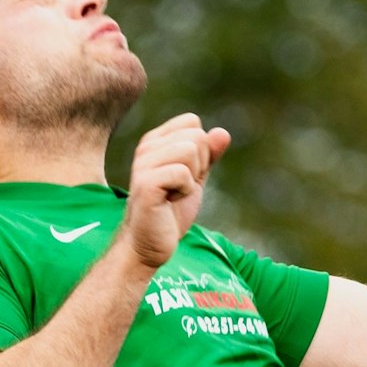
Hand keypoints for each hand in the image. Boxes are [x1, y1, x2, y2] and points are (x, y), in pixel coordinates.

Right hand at [120, 114, 230, 269]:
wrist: (149, 244)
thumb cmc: (170, 212)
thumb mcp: (195, 178)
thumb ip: (209, 154)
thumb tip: (223, 132)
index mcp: (155, 141)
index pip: (192, 122)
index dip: (201, 149)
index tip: (186, 173)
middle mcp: (146, 147)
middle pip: (196, 136)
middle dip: (199, 165)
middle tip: (179, 187)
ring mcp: (143, 163)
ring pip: (190, 150)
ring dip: (191, 179)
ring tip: (173, 194)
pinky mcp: (146, 183)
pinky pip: (183, 173)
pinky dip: (185, 191)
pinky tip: (169, 201)